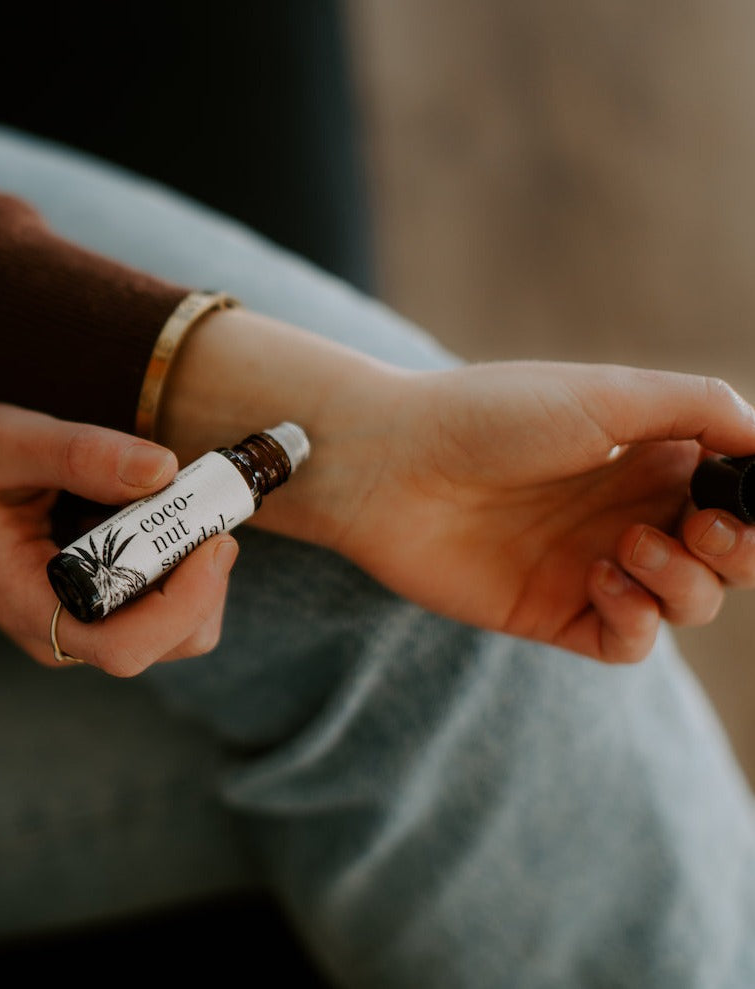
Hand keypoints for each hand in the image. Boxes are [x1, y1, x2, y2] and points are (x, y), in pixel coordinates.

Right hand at [0, 401, 238, 674]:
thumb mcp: (3, 443)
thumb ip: (81, 455)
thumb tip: (165, 468)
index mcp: (31, 606)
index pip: (125, 645)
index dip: (184, 600)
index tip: (215, 536)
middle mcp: (65, 634)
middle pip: (171, 641)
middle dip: (206, 578)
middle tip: (208, 502)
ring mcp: (86, 625)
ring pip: (179, 626)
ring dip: (200, 567)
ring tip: (176, 501)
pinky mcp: (102, 608)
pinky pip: (166, 601)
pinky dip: (183, 560)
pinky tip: (159, 512)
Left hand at [327, 361, 754, 661]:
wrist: (391, 465)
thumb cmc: (490, 417)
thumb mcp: (608, 394)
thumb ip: (700, 408)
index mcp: (645, 457)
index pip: (733, 496)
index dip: (752, 507)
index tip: (744, 499)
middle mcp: (624, 513)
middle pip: (724, 558)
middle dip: (737, 551)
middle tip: (703, 527)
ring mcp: (589, 566)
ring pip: (686, 604)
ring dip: (684, 582)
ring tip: (628, 543)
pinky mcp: (550, 611)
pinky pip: (627, 642)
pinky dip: (637, 620)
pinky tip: (602, 577)